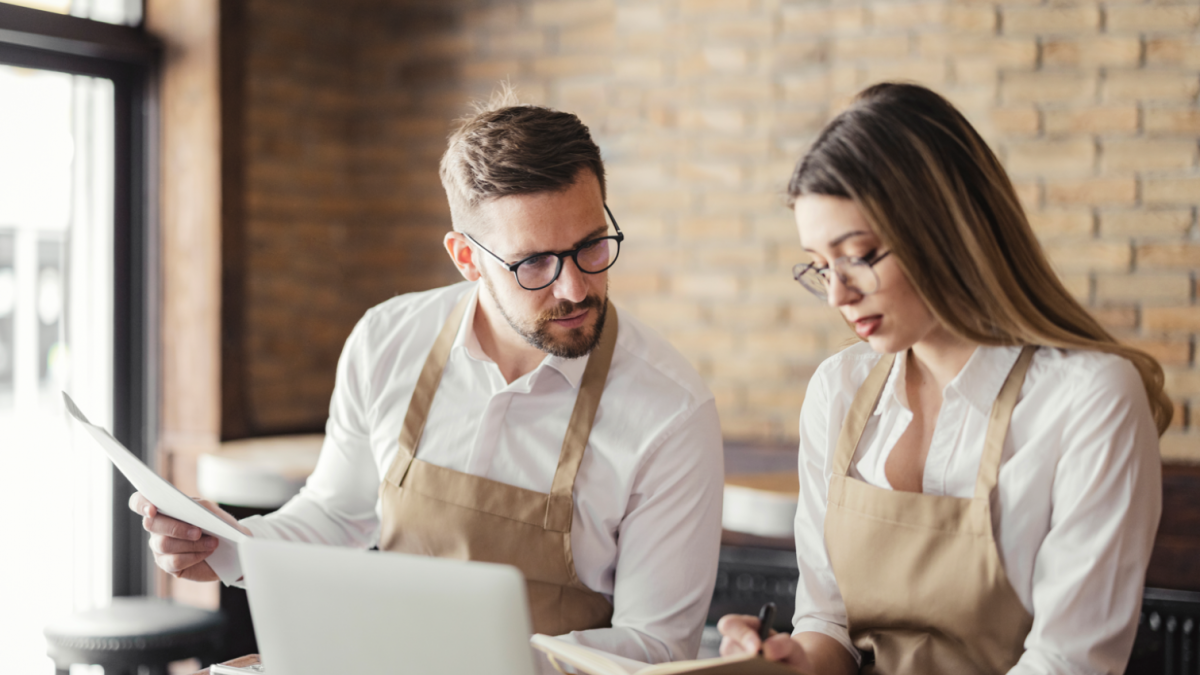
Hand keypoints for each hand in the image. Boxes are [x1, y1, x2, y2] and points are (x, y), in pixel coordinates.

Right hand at [128, 492, 251, 581]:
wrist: (231, 549)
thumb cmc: (218, 526)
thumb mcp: (210, 511)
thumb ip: (195, 506)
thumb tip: (184, 509)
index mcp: (164, 508)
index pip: (139, 502)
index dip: (141, 504)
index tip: (152, 510)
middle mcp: (157, 527)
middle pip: (151, 524)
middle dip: (176, 528)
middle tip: (198, 532)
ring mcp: (158, 546)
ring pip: (163, 544)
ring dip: (192, 544)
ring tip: (212, 543)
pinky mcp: (166, 564)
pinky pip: (173, 561)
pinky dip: (194, 556)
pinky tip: (207, 553)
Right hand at [718, 615, 855, 674]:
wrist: (802, 673)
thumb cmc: (798, 660)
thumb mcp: (798, 652)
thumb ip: (786, 647)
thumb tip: (769, 646)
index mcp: (746, 631)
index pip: (730, 625)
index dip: (741, 633)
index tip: (758, 645)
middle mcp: (736, 649)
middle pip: (727, 648)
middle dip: (741, 654)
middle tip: (759, 660)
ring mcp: (737, 663)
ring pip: (732, 664)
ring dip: (745, 667)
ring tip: (770, 668)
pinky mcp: (741, 672)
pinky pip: (740, 672)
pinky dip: (747, 672)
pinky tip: (764, 674)